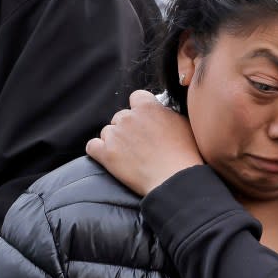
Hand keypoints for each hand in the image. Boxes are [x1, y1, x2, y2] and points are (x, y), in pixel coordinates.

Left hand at [86, 90, 203, 195]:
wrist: (175, 180)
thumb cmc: (185, 155)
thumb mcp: (183, 124)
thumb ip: (165, 113)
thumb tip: (159, 111)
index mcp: (148, 107)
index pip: (136, 97)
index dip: (140, 110)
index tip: (146, 122)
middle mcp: (129, 117)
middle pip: (121, 117)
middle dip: (128, 129)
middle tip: (141, 146)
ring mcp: (115, 135)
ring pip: (107, 132)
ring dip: (115, 141)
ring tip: (131, 157)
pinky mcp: (105, 153)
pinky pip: (92, 146)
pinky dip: (99, 151)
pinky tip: (110, 159)